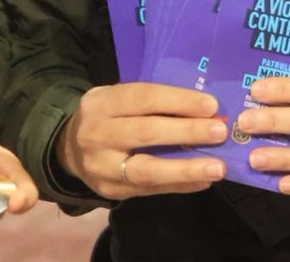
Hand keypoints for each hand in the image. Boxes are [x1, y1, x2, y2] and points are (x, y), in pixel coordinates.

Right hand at [58, 83, 226, 199]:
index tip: (211, 105)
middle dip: (187, 132)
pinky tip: (202, 180)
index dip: (178, 101)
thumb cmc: (107, 118)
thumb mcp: (118, 99)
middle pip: (146, 132)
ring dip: (186, 169)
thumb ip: (151, 103)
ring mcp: (102, 166)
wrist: (70, 149)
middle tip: (219, 132)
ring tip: (217, 167)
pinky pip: (150, 190)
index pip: (143, 98)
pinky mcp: (111, 190)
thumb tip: (204, 110)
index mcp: (101, 102)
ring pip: (147, 169)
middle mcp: (97, 133)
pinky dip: (179, 185)